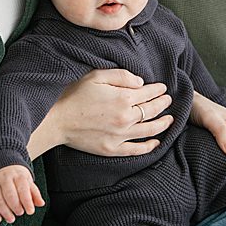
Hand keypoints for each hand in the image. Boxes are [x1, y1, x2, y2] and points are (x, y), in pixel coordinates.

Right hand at [0, 165, 43, 223]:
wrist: (0, 165)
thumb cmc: (15, 176)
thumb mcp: (27, 181)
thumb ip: (34, 193)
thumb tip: (41, 203)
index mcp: (18, 175)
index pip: (23, 189)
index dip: (27, 201)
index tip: (30, 211)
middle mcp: (5, 178)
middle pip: (10, 195)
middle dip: (15, 207)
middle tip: (20, 213)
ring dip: (5, 212)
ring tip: (11, 219)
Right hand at [43, 67, 171, 157]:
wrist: (56, 121)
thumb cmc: (73, 96)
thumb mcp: (96, 76)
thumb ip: (122, 76)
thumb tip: (141, 82)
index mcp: (123, 98)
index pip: (150, 93)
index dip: (159, 89)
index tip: (161, 88)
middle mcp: (125, 118)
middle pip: (153, 110)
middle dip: (163, 104)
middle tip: (168, 100)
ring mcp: (119, 135)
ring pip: (150, 130)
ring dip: (163, 124)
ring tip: (169, 120)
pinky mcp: (111, 148)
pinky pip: (135, 149)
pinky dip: (149, 146)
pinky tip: (156, 142)